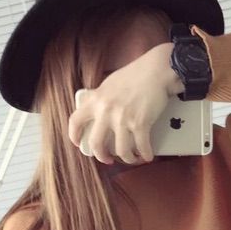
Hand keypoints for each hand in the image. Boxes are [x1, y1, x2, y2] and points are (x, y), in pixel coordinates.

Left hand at [68, 42, 181, 164]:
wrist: (156, 70)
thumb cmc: (135, 75)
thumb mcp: (109, 84)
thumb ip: (100, 100)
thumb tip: (97, 113)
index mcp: (96, 100)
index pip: (75, 121)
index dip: (75, 136)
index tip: (79, 144)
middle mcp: (106, 111)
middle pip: (96, 143)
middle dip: (102, 156)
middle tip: (108, 159)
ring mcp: (123, 119)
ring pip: (121, 150)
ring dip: (128, 159)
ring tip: (132, 158)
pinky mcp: (140, 123)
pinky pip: (141, 147)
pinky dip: (145, 154)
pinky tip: (147, 156)